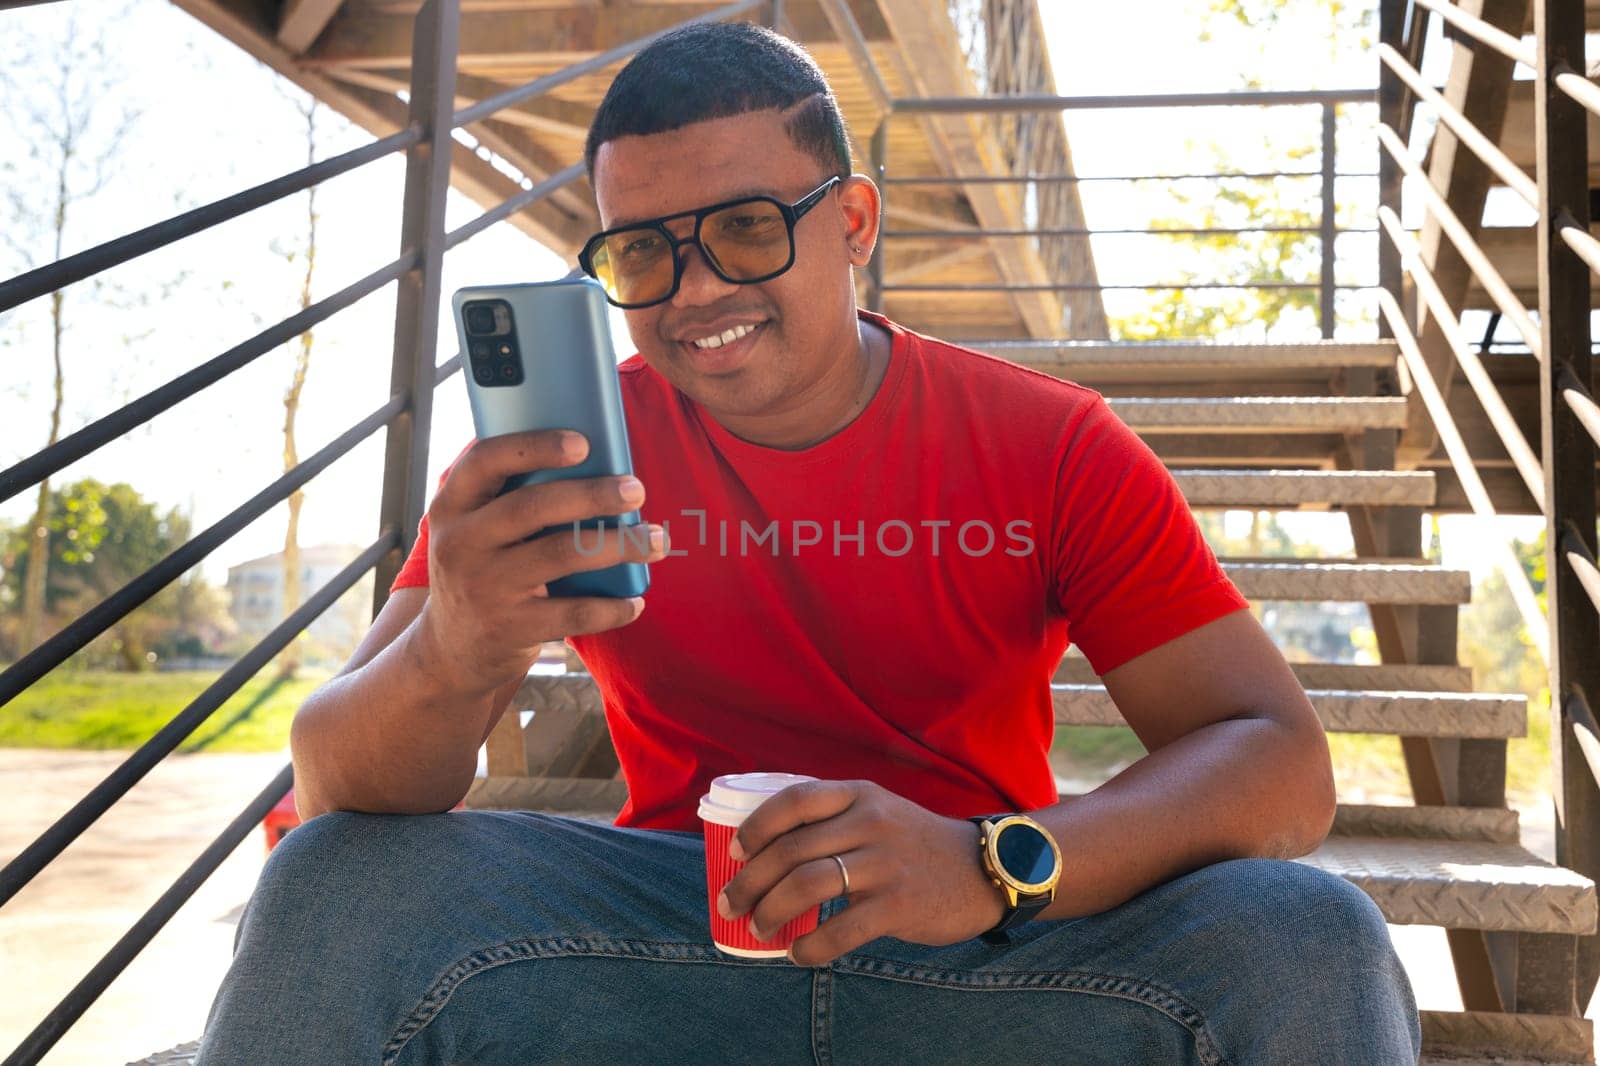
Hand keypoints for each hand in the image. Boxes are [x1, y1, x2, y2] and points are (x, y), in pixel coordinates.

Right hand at [410, 429, 668, 695]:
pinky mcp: (510, 628)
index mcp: (453, 506)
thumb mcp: (474, 531)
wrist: (451, 652)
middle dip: (593, 495)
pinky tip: (636, 601)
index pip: (486, 460)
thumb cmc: (482, 570)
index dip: (535, 446)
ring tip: (656, 540)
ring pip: (561, 555)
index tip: (583, 443)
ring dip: (619, 545)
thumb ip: (510, 497)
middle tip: (636, 490)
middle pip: (532, 506)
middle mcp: (460, 543)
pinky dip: (612, 607)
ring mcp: (484, 587)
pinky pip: (573, 613)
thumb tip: (595, 458)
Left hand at [717, 780, 1006, 966]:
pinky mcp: (900, 904)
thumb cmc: (915, 844)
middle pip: (790, 849)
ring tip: (758, 930)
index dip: (756, 826)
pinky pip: (841, 929)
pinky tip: (797, 954)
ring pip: (807, 885)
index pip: (793, 800)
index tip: (734, 852)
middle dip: (749, 881)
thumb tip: (766, 852)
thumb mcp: (878, 811)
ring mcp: (886, 863)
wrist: (983, 870)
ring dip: (770, 912)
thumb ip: (833, 820)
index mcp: (859, 794)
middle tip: (730, 904)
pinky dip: (810, 947)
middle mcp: (870, 822)